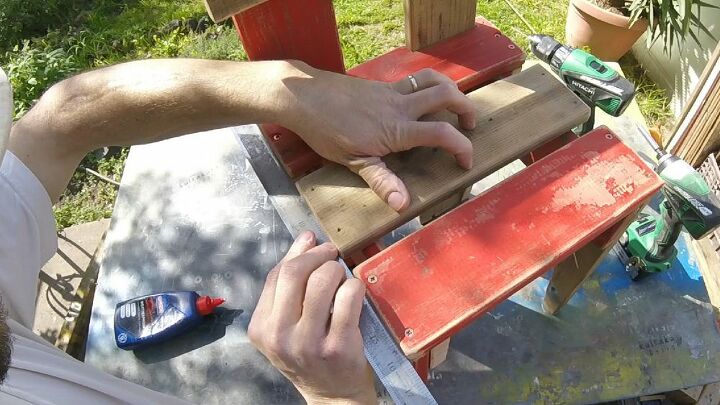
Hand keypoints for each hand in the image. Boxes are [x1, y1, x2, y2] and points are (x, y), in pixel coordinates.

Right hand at [248, 231, 375, 403]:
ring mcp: (308, 343)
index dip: (299, 253)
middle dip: (318, 256)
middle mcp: (279, 336)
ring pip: (322, 281)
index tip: (314, 243)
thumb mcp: (288, 324)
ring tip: (342, 277)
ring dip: (337, 270)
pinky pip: (348, 297)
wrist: (333, 397)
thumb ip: (291, 284)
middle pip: (294, 273)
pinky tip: (355, 293)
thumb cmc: (311, 354)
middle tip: (332, 254)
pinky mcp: (338, 347)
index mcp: (262, 328)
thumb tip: (305, 238)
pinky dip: (355, 286)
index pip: (276, 275)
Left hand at [278, 63, 475, 210]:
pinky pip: (414, 79)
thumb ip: (381, 181)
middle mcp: (400, 106)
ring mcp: (391, 91)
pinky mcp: (382, 85)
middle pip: (446, 95)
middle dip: (466, 108)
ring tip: (454, 105)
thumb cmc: (325, 129)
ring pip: (432, 80)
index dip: (462, 148)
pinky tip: (422, 98)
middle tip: (470, 125)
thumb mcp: (352, 161)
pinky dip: (428, 84)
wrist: (303, 96)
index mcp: (396, 129)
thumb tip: (403, 205)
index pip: (442, 135)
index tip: (466, 162)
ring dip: (450, 90)